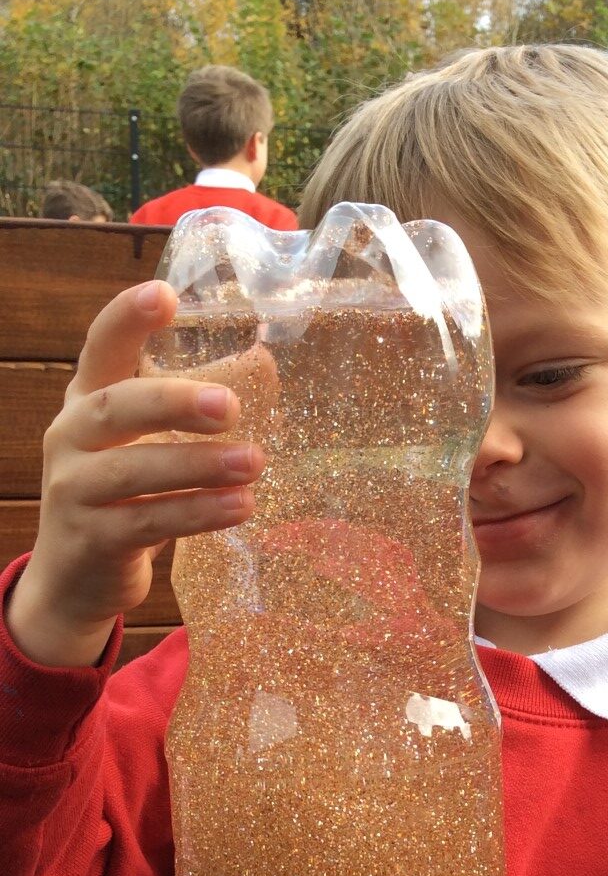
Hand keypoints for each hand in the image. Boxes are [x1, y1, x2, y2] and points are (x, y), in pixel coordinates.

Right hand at [6, 280, 267, 666]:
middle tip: (230, 405)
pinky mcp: (92, 541)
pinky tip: (241, 507)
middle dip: (173, 402)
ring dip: (199, 465)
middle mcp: (70, 438)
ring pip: (135, 470)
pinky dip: (198, 513)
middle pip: (117, 408)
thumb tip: (269, 370)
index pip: (101, 349)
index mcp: (86, 404)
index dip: (126, 319)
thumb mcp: (139, 447)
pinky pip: (149, 522)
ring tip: (254, 463)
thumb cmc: (123, 497)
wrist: (74, 580)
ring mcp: (73, 492)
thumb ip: (182, 415)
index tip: (164, 294)